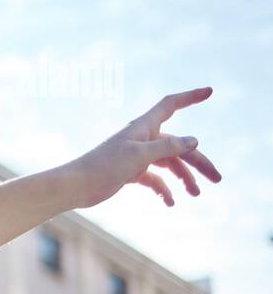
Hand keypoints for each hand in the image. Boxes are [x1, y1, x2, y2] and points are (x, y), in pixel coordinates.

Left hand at [66, 86, 222, 208]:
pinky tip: (170, 202)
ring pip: (169, 164)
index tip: (210, 91)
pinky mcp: (130, 172)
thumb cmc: (103, 166)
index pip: (171, 105)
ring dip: (184, 178)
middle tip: (217, 179)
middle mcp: (143, 139)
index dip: (190, 97)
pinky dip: (163, 189)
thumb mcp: (139, 155)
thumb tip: (194, 140)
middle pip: (179, 145)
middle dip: (199, 161)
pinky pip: (154, 179)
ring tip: (196, 194)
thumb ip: (167, 147)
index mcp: (143, 127)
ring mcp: (137, 156)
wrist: (75, 187)